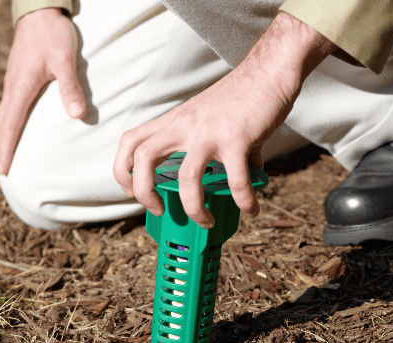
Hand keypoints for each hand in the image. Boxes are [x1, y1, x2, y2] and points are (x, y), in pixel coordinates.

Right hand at [0, 8, 85, 174]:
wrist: (40, 10)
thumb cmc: (53, 34)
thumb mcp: (65, 59)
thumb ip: (71, 87)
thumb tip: (76, 115)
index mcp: (20, 88)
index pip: (10, 126)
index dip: (5, 148)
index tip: (2, 168)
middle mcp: (12, 88)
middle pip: (1, 125)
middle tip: (0, 170)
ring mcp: (13, 83)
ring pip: (3, 116)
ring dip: (2, 137)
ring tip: (3, 155)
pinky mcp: (18, 78)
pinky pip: (9, 107)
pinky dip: (7, 124)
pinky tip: (14, 129)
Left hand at [113, 12, 335, 227]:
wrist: (270, 71)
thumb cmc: (242, 96)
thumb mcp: (213, 119)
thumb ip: (216, 151)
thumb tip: (237, 182)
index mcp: (175, 121)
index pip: (131, 141)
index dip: (123, 170)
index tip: (133, 191)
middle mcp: (185, 126)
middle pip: (144, 158)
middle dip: (144, 192)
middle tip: (159, 209)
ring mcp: (209, 132)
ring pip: (186, 177)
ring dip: (193, 207)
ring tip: (206, 222)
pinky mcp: (237, 138)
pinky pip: (236, 179)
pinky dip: (243, 200)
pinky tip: (252, 208)